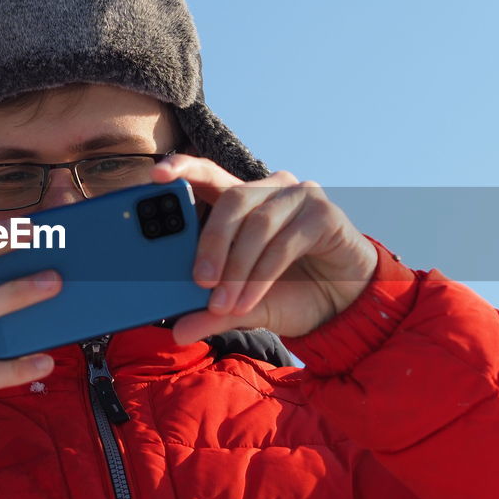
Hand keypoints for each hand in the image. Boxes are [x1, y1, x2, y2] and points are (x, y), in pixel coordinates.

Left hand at [149, 155, 377, 343]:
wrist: (342, 305)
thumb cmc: (288, 294)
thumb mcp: (241, 308)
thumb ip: (210, 314)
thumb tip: (177, 331)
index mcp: (240, 200)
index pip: (207, 173)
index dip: (182, 168)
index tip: (156, 174)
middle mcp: (268, 190)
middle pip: (231, 201)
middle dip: (211, 243)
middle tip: (199, 281)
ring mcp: (298, 197)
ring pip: (257, 224)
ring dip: (238, 269)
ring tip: (225, 304)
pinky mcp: (324, 213)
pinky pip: (285, 242)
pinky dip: (263, 275)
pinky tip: (250, 300)